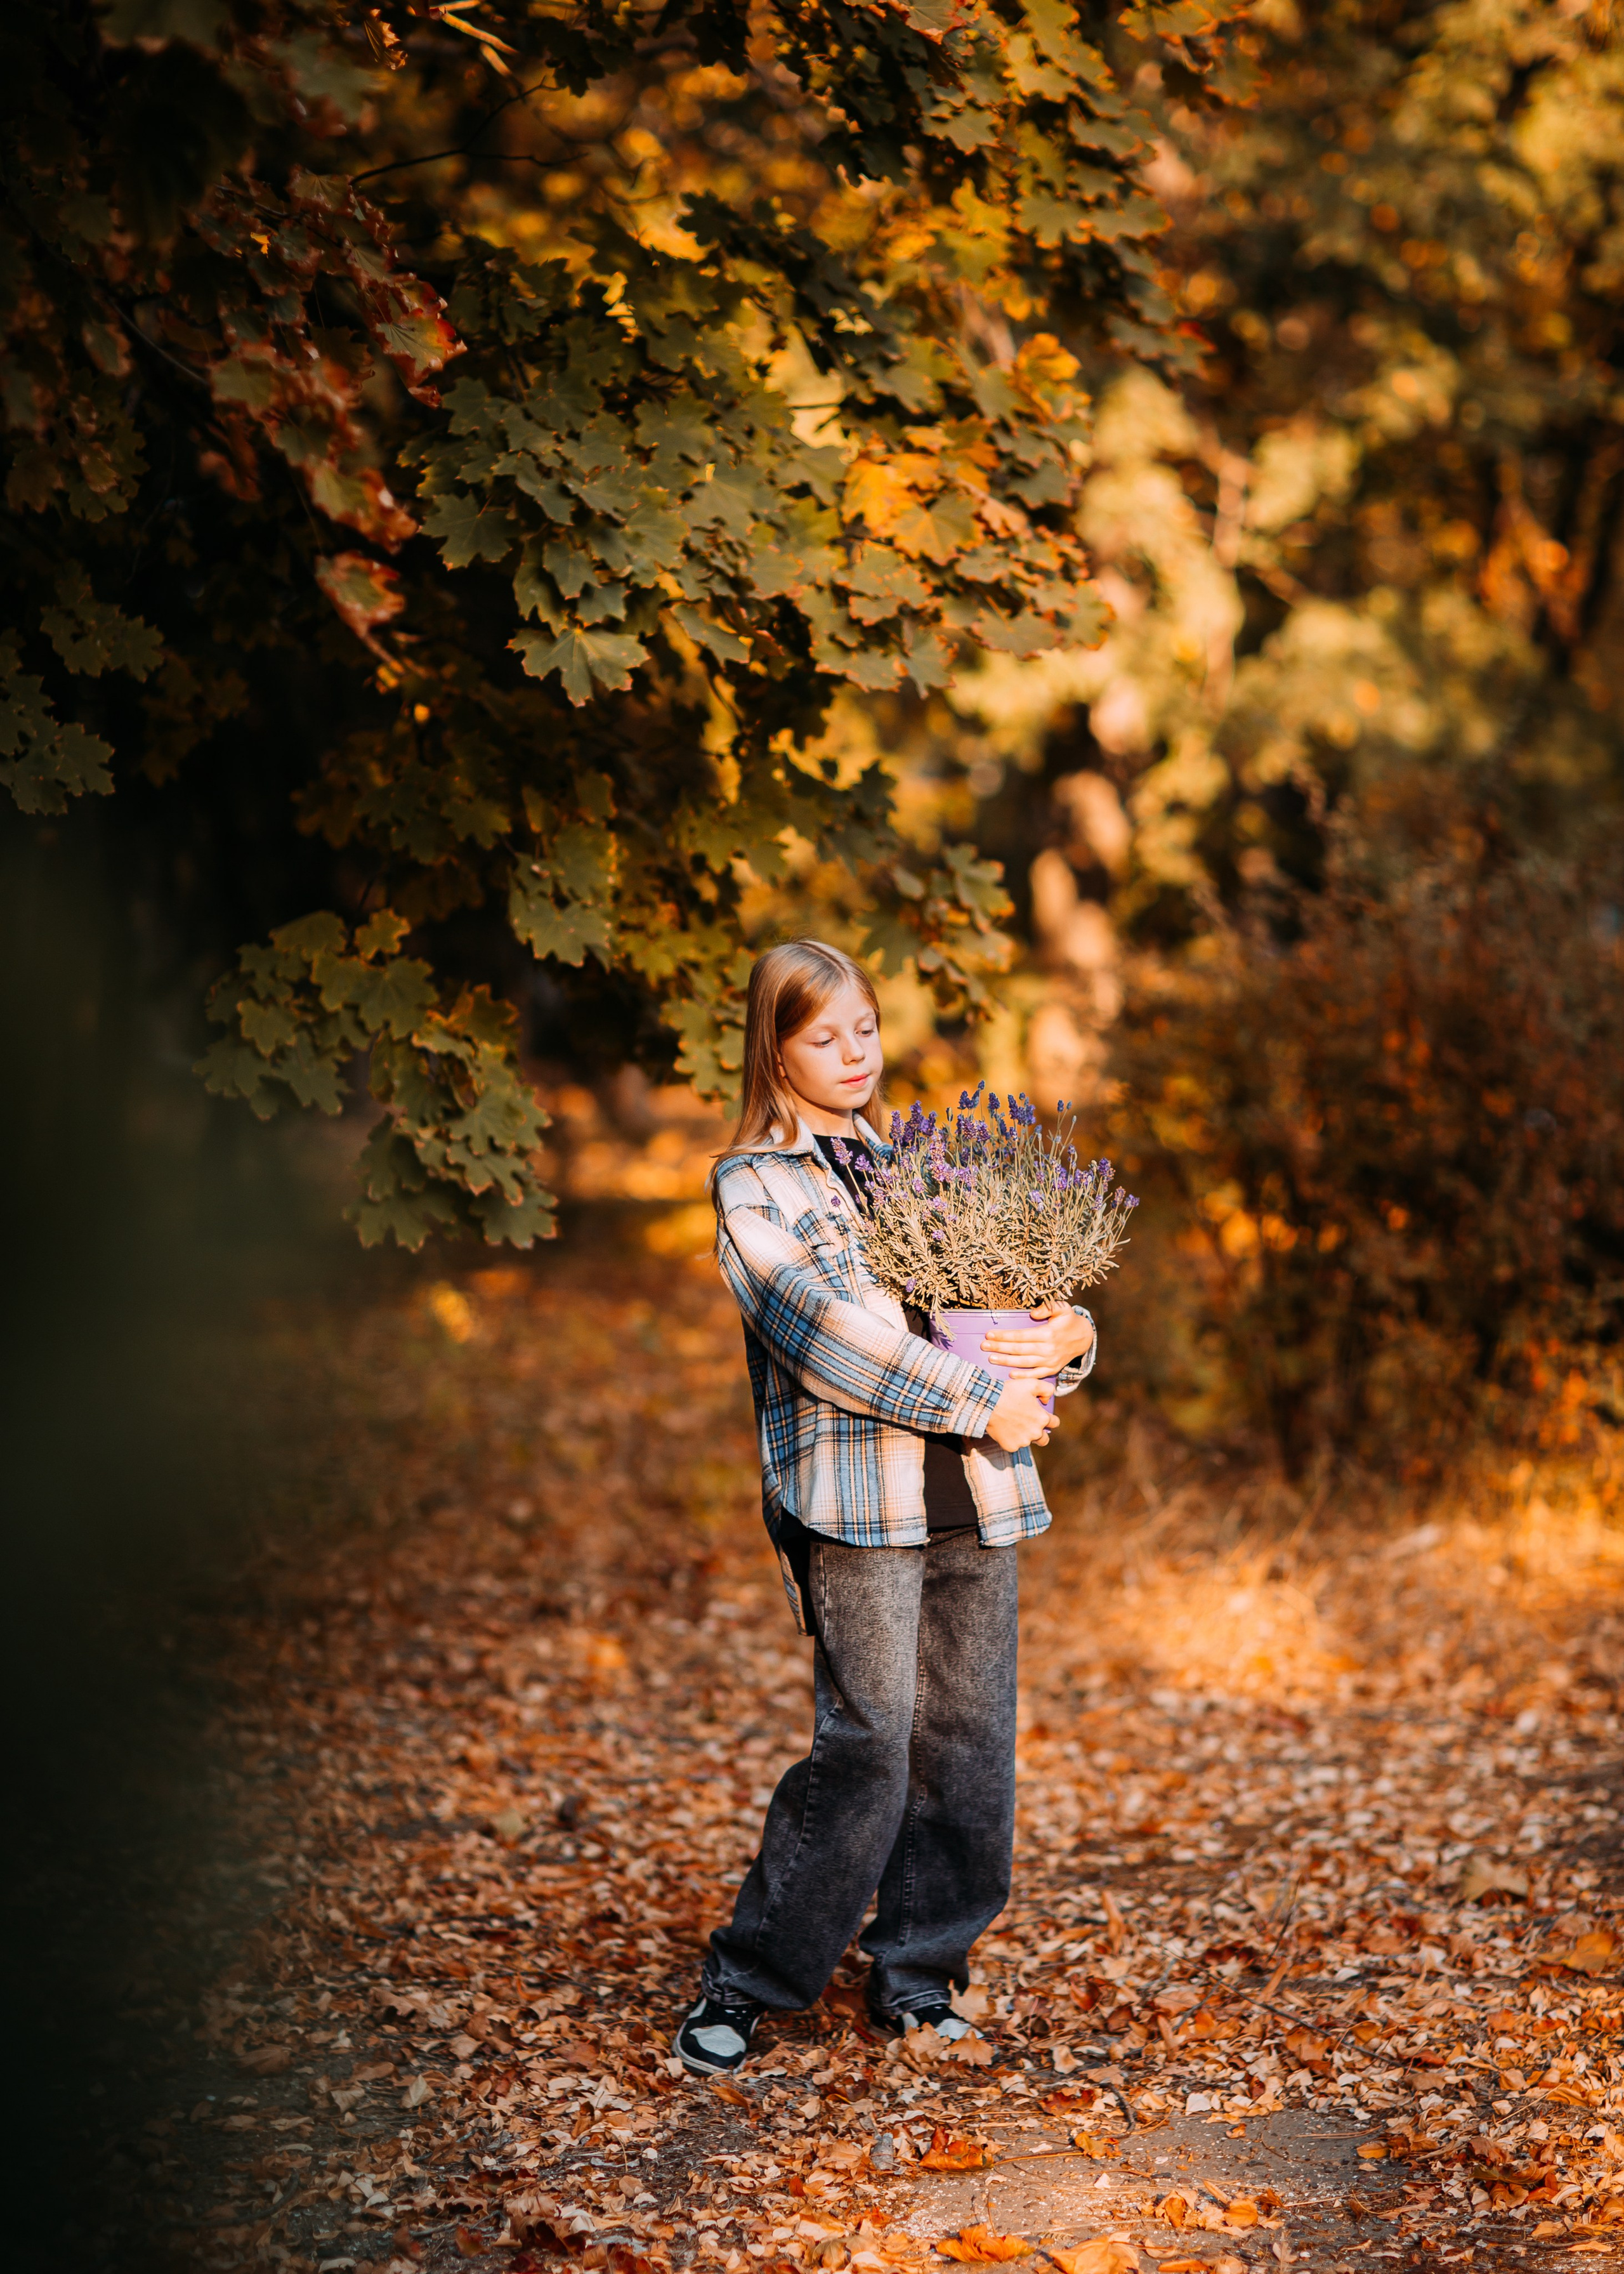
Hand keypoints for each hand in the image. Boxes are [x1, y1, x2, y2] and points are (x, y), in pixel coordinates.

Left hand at [979, 1300, 1094, 1377]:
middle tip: (984, 1346)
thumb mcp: (1063, 1308)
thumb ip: (1049, 1307)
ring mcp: (1050, 1361)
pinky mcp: (1052, 1368)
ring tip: (991, 1358)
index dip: (1004, 1336)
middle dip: (1000, 1348)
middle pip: (1019, 1350)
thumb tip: (1033, 1313)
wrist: (1084, 1338)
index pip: (1021, 1335)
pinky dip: (1023, 1375)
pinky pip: (1036, 1374)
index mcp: (1048, 1333)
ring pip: (1024, 1363)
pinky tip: (1010, 1374)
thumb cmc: (1069, 1320)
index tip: (989, 1334)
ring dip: (1006, 1361)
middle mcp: (1048, 1349)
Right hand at [984, 1376, 1059, 1451]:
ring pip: (1028, 1441)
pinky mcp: (1011, 1446)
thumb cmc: (1009, 1392)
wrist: (987, 1403)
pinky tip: (1005, 1429)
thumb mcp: (1032, 1383)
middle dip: (1040, 1432)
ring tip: (1014, 1424)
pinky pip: (1015, 1445)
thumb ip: (1047, 1390)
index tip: (1042, 1416)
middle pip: (1044, 1438)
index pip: (1055, 1423)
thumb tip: (1047, 1400)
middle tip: (1029, 1424)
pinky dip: (1011, 1439)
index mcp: (1042, 1419)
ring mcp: (1023, 1441)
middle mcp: (1035, 1432)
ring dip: (1025, 1435)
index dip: (1050, 1418)